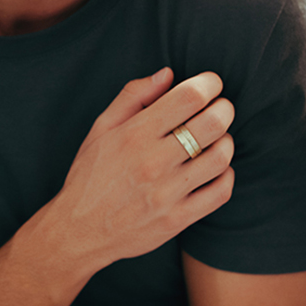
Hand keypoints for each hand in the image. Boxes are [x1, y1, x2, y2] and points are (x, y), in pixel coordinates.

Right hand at [49, 68, 235, 267]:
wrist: (78, 231)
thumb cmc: (89, 175)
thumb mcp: (101, 128)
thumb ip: (133, 96)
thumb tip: (168, 73)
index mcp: (134, 135)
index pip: (188, 98)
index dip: (209, 83)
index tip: (212, 83)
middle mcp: (152, 162)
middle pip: (212, 124)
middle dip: (224, 108)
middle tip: (220, 108)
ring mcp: (167, 194)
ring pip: (220, 158)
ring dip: (226, 141)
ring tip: (217, 138)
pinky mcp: (177, 220)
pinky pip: (220, 193)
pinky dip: (227, 175)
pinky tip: (216, 168)